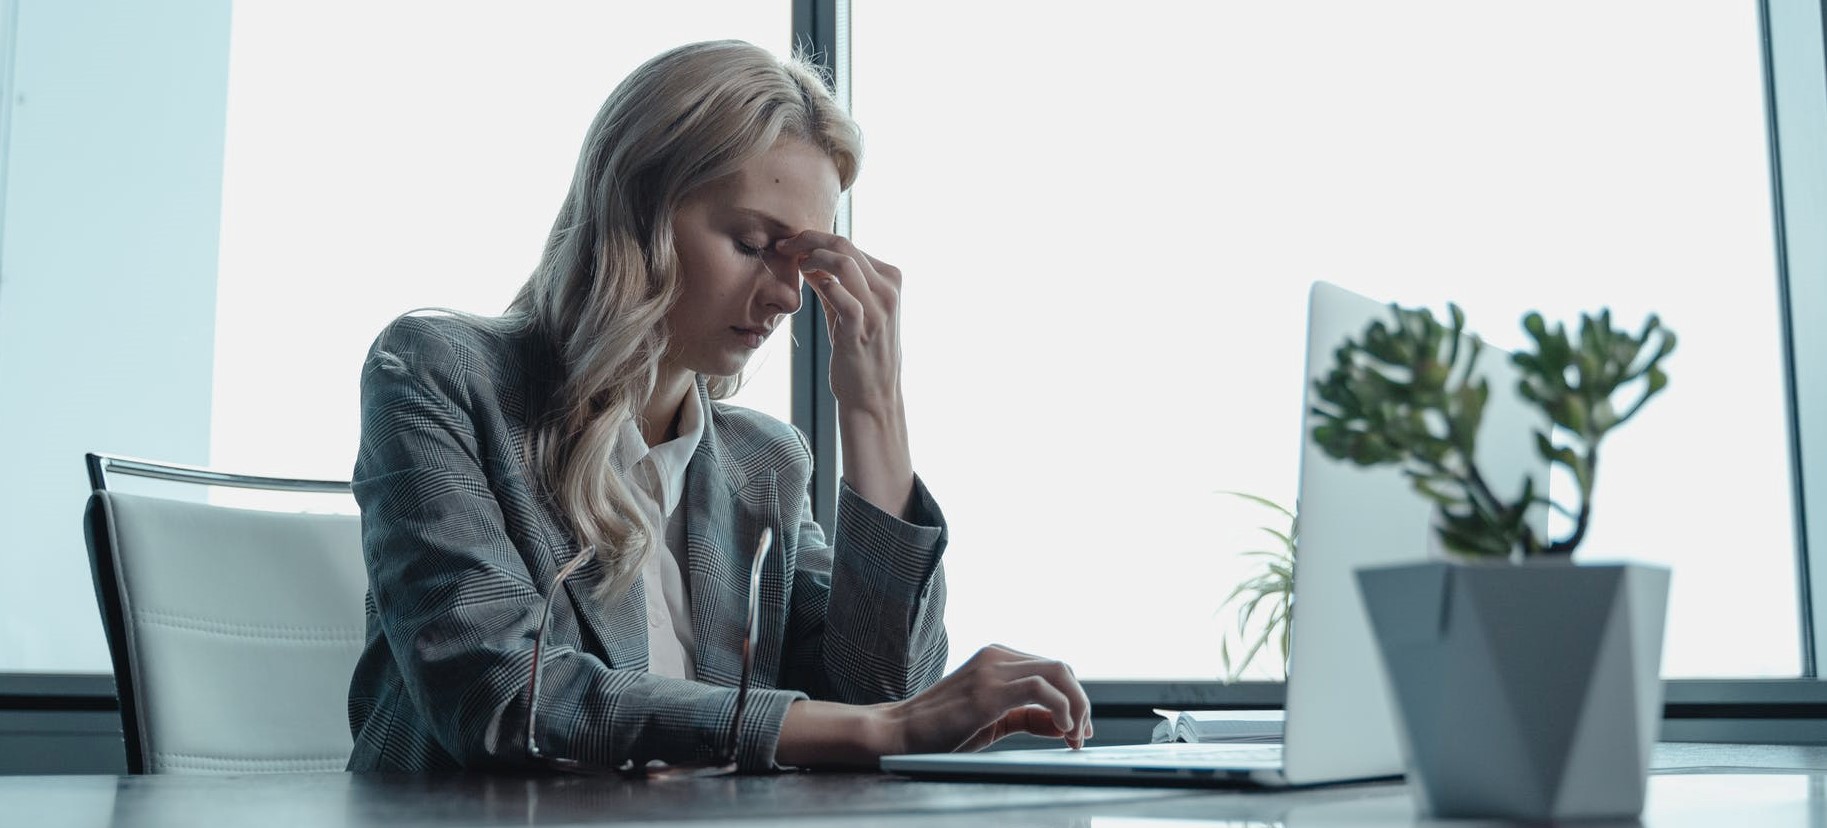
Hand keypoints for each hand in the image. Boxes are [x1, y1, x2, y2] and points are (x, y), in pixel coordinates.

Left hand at [775, 231, 901, 415]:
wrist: (872, 394)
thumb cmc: (859, 351)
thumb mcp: (847, 310)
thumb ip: (831, 283)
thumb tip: (805, 257)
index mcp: (890, 279)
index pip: (849, 245)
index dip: (816, 238)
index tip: (791, 244)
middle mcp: (889, 290)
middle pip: (845, 246)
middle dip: (808, 239)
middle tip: (784, 246)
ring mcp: (878, 309)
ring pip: (844, 263)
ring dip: (812, 258)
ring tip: (795, 265)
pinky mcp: (862, 329)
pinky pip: (842, 297)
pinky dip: (823, 286)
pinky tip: (809, 288)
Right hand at [881, 644, 1092, 753]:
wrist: (899, 732)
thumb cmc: (940, 730)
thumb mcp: (992, 721)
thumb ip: (1026, 717)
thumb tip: (1063, 724)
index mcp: (996, 658)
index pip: (1052, 669)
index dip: (1074, 699)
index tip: (1078, 729)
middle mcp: (996, 656)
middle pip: (1061, 667)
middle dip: (1082, 702)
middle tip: (1082, 735)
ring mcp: (992, 669)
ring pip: (1058, 672)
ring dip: (1077, 706)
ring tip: (1075, 736)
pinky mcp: (988, 690)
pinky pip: (1041, 688)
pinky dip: (1061, 708)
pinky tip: (1061, 730)